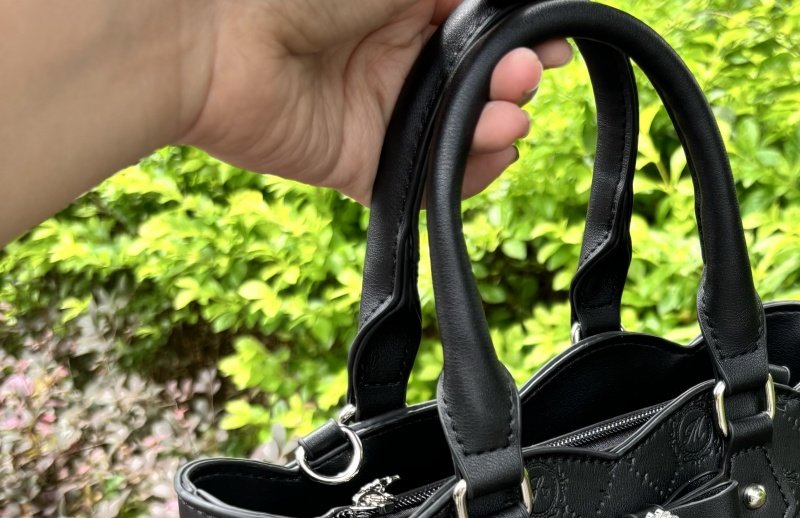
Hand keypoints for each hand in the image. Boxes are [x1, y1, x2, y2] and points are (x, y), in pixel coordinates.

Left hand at [182, 0, 569, 202]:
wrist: (210, 33)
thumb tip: (517, 7)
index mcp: (400, 1)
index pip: (480, 25)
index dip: (522, 37)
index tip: (555, 44)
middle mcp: (392, 54)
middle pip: (477, 81)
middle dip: (513, 80)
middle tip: (526, 77)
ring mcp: (377, 111)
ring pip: (460, 135)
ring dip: (496, 128)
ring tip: (509, 119)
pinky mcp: (360, 164)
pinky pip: (427, 184)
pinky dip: (465, 178)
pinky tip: (491, 157)